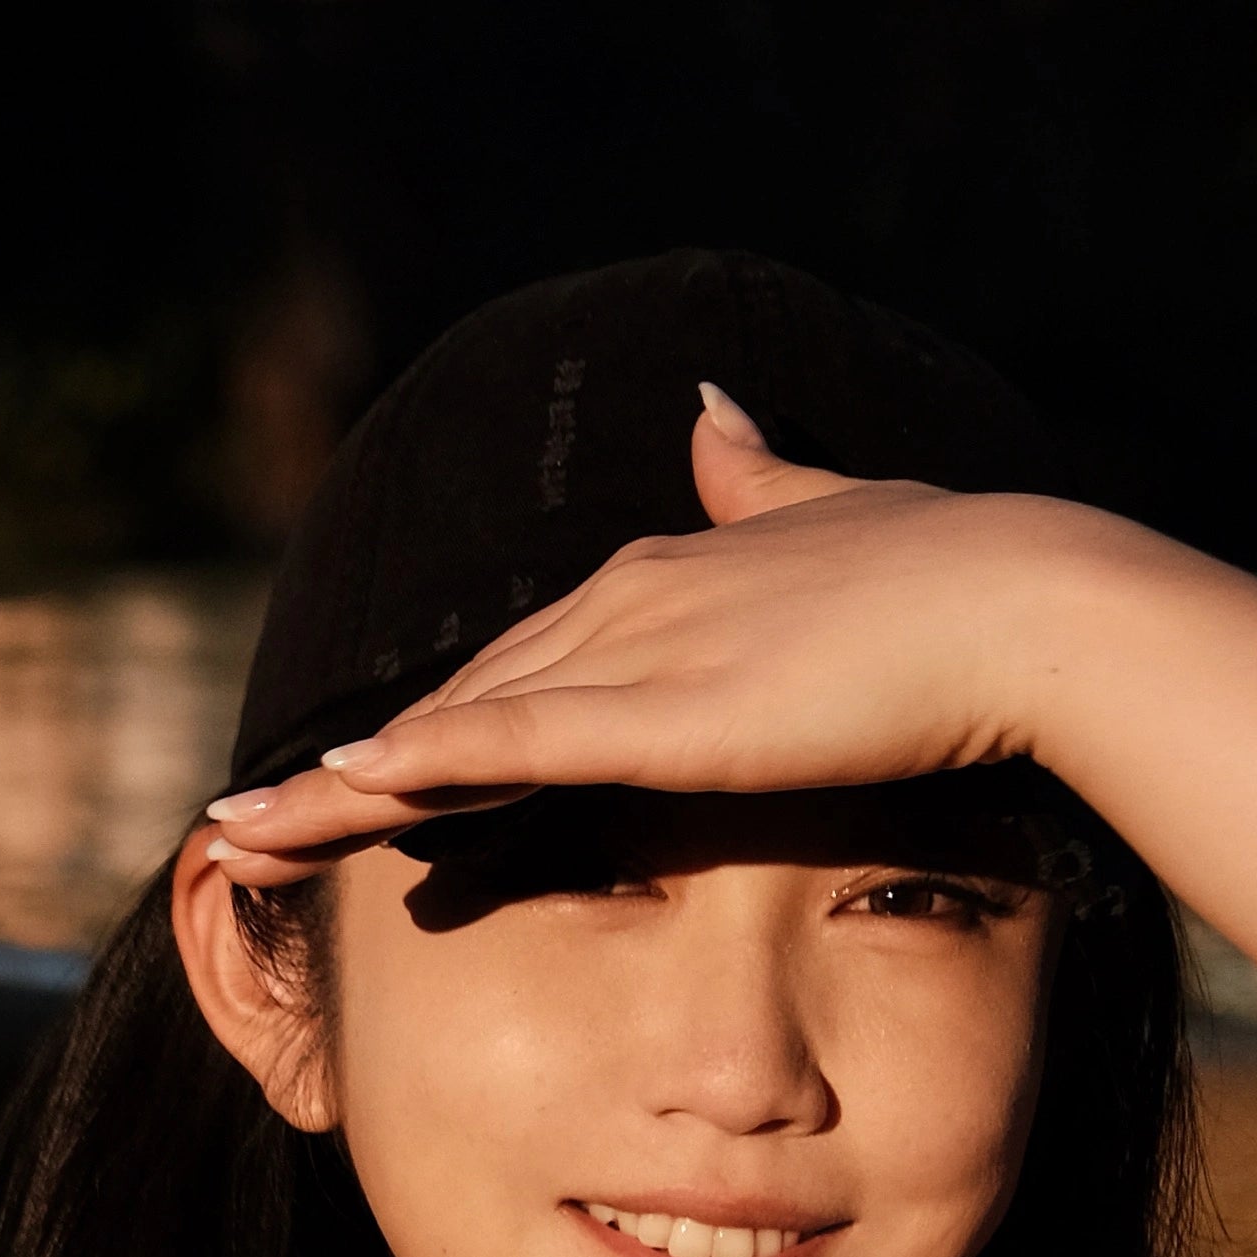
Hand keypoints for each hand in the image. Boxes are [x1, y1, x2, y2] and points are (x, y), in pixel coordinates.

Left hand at [202, 388, 1110, 878]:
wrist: (1022, 599)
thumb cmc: (951, 578)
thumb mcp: (831, 521)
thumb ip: (759, 483)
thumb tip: (710, 414)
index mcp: (660, 578)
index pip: (508, 677)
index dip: (415, 735)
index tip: (330, 784)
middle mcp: (623, 605)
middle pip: (447, 706)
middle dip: (335, 778)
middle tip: (234, 831)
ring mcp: (634, 652)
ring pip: (448, 730)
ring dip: (332, 793)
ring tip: (233, 842)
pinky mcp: (659, 710)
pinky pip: (509, 743)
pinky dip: (418, 768)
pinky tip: (337, 793)